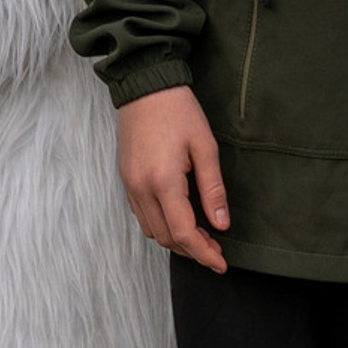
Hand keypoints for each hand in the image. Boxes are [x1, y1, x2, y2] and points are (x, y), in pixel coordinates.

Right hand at [115, 85, 229, 272]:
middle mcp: (141, 188)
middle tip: (215, 246)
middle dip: (192, 249)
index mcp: (163, 181)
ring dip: (175, 239)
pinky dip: (160, 224)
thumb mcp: (204, 146)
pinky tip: (177, 216)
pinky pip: (141, 215)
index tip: (221, 264)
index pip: (184, 233)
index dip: (204, 254)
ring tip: (199, 233)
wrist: (145, 84)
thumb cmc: (178, 110)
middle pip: (166, 238)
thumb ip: (213, 189)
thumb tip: (221, 225)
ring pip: (152, 231)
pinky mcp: (125, 178)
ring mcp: (129, 184)